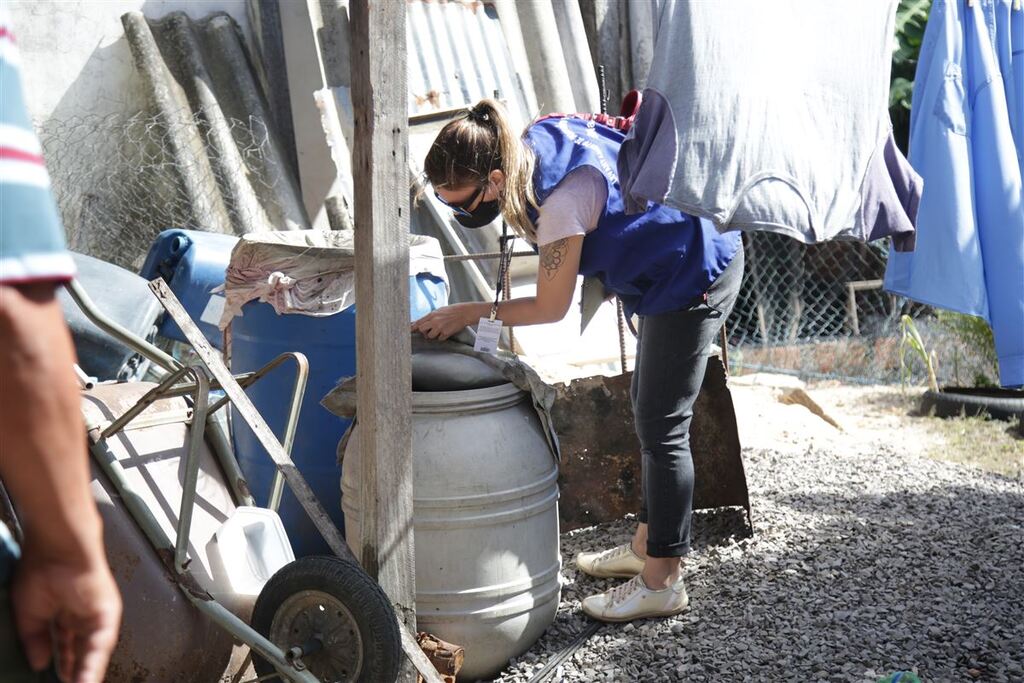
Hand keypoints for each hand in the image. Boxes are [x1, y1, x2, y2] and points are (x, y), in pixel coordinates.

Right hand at [12, 542, 120, 682]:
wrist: (57, 547)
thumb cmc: (41, 567)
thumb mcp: (29, 614)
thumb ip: (35, 640)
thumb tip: (40, 662)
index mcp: (64, 612)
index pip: (64, 646)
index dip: (61, 664)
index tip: (56, 679)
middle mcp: (82, 614)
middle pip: (80, 650)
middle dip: (75, 671)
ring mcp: (96, 613)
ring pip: (92, 650)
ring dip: (86, 672)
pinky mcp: (106, 612)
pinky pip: (101, 643)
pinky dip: (94, 663)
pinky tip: (87, 680)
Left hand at [412, 303, 479, 340]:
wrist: (464, 312)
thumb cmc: (451, 311)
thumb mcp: (439, 311)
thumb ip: (429, 317)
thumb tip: (419, 322)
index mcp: (432, 314)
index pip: (418, 322)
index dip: (412, 327)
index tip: (407, 331)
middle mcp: (434, 321)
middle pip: (421, 330)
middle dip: (423, 332)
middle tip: (428, 331)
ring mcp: (440, 327)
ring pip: (430, 336)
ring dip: (433, 335)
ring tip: (440, 330)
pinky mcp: (446, 333)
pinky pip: (439, 339)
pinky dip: (442, 337)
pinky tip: (446, 331)